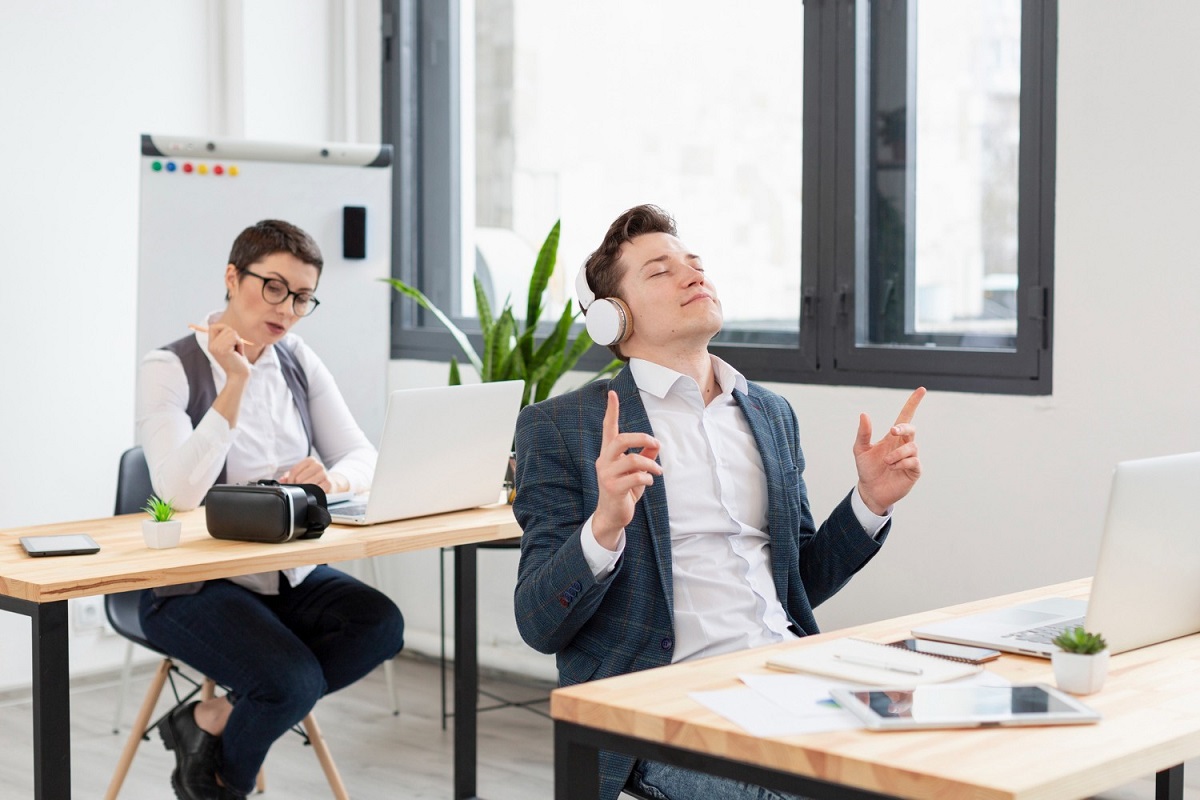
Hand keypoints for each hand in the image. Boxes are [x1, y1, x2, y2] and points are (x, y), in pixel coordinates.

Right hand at [205, 322, 250, 382]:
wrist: (238, 376)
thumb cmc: (237, 362)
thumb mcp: (229, 348)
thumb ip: (226, 338)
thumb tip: (227, 327)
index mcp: (211, 345)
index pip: (213, 327)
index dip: (223, 327)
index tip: (232, 335)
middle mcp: (212, 346)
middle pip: (225, 328)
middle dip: (235, 337)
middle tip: (235, 349)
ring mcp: (217, 347)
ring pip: (231, 332)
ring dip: (238, 341)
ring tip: (237, 352)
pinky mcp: (224, 349)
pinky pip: (235, 338)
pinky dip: (240, 345)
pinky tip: (239, 353)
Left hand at [280, 457, 333, 491]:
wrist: (330, 483)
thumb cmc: (313, 478)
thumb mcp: (301, 474)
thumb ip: (290, 476)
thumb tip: (282, 479)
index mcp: (311, 460)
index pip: (294, 470)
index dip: (290, 479)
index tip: (291, 484)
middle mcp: (318, 465)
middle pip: (299, 478)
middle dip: (296, 485)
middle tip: (298, 488)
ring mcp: (324, 474)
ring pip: (307, 484)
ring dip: (304, 489)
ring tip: (304, 490)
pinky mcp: (328, 483)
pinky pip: (316, 489)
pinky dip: (312, 492)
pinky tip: (312, 492)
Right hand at [592, 391, 661, 547]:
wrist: (612, 517)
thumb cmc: (625, 491)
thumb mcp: (636, 472)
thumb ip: (644, 456)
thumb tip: (656, 444)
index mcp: (608, 454)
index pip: (608, 428)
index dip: (611, 411)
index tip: (612, 393)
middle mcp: (604, 461)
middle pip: (621, 439)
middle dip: (641, 438)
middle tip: (655, 443)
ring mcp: (606, 475)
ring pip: (632, 459)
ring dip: (650, 464)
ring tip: (657, 472)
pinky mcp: (613, 488)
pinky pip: (636, 476)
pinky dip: (647, 478)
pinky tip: (649, 482)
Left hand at [853, 387, 925, 515]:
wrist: (870, 491)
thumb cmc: (867, 469)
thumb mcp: (860, 450)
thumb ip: (863, 433)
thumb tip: (864, 414)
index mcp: (893, 437)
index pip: (906, 416)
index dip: (913, 403)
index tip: (921, 390)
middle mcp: (904, 444)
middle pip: (911, 428)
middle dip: (904, 428)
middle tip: (891, 432)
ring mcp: (911, 457)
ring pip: (912, 447)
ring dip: (897, 453)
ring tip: (886, 462)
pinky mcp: (915, 470)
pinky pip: (913, 461)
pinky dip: (901, 463)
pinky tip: (893, 468)